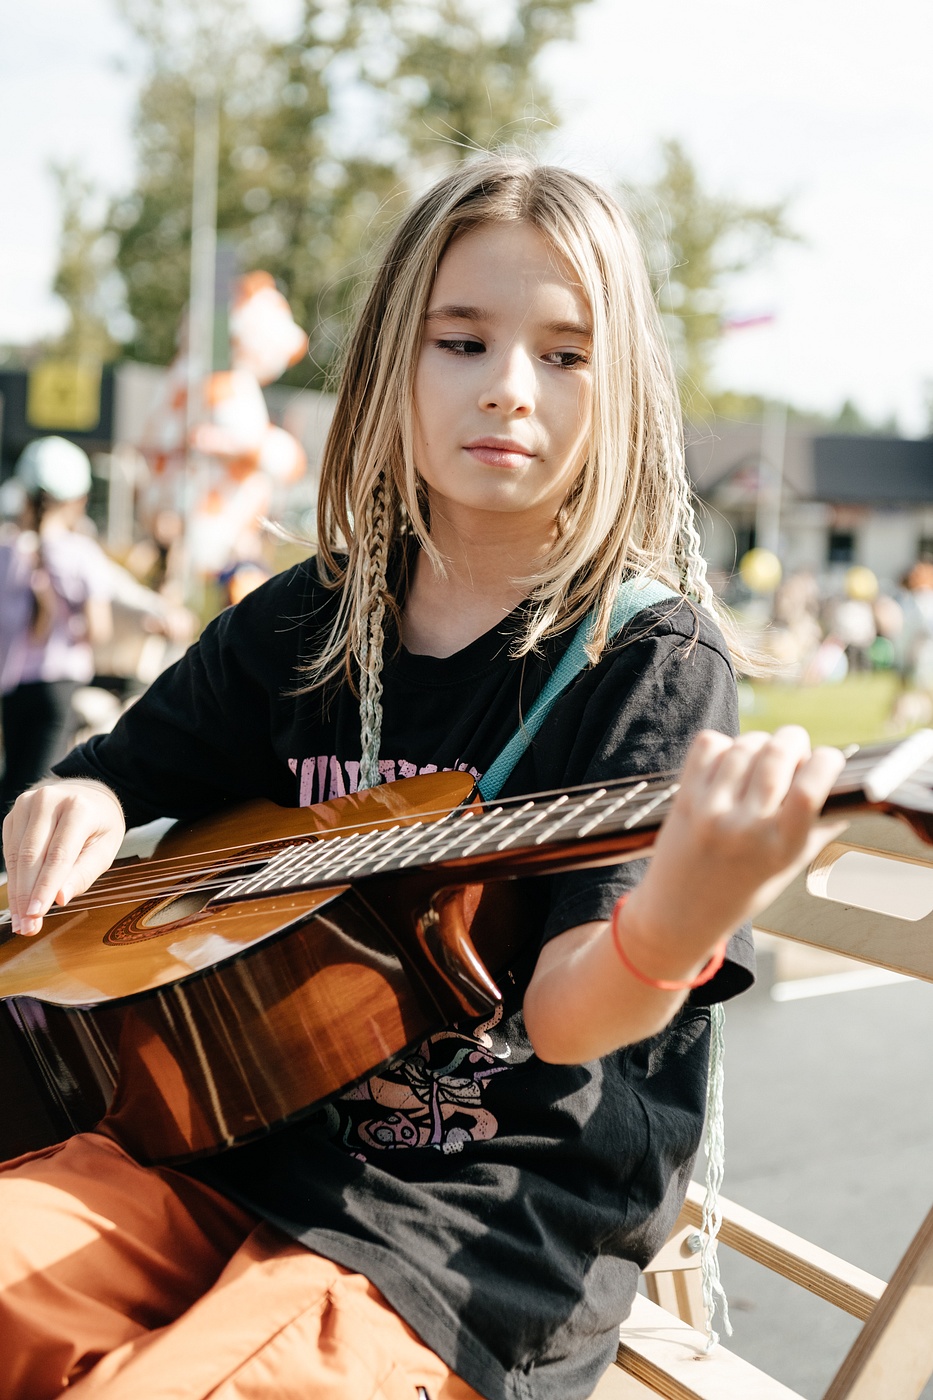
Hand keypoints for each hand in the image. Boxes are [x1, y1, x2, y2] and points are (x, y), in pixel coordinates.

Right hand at [2, 781, 125, 936]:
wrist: (86, 796)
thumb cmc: (99, 826)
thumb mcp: (104, 850)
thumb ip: (83, 873)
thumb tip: (60, 898)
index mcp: (79, 808)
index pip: (58, 854)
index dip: (45, 886)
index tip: (36, 914)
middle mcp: (49, 800)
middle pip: (32, 855)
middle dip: (27, 895)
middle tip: (27, 927)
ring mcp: (28, 804)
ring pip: (16, 855)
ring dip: (17, 892)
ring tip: (22, 921)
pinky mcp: (14, 813)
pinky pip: (9, 851)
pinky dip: (13, 879)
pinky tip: (18, 901)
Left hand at [621, 726, 846, 979]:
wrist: (678, 914)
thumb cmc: (741, 891)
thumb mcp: (787, 868)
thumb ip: (817, 830)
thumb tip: (848, 793)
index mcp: (781, 848)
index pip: (810, 788)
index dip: (826, 761)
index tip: (828, 758)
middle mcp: (746, 828)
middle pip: (778, 755)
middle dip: (793, 740)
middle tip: (794, 747)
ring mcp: (711, 811)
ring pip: (745, 745)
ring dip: (760, 741)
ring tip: (761, 756)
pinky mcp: (685, 798)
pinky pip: (709, 745)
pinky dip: (724, 743)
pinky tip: (729, 761)